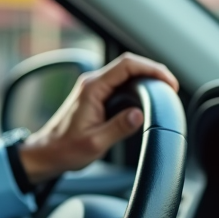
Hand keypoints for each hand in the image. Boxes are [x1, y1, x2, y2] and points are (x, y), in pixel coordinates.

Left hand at [18, 53, 178, 183]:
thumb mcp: (95, 143)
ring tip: (164, 90)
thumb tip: (139, 115)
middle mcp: (91, 83)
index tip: (168, 82)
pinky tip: (147, 96)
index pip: (126, 66)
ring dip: (145, 77)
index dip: (152, 69)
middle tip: (171, 87)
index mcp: (92, 89)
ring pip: (125, 73)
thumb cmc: (65, 149)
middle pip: (128, 65)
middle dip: (153, 71)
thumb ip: (118, 128)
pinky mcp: (95, 95)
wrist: (47, 152)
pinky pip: (119, 82)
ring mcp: (93, 88)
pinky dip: (136, 85)